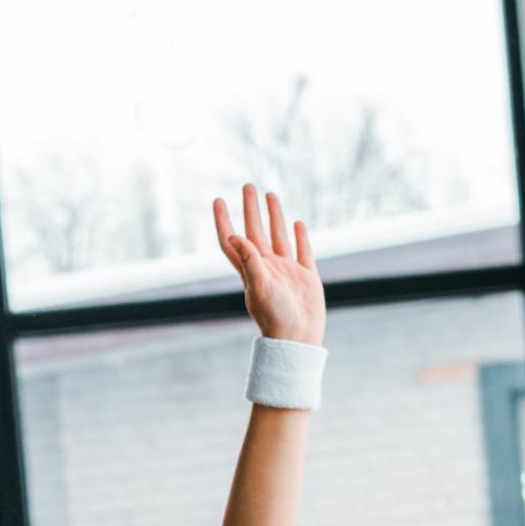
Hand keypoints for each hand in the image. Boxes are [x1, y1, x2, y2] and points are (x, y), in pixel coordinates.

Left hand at [214, 184, 324, 344]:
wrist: (299, 339)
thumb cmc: (275, 317)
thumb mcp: (259, 286)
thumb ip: (248, 260)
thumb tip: (233, 235)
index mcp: (251, 270)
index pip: (232, 240)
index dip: (224, 221)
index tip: (218, 200)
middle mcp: (267, 267)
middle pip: (256, 232)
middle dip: (251, 209)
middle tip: (248, 186)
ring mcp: (287, 271)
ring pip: (278, 237)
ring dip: (274, 216)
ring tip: (271, 195)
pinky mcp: (306, 277)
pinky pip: (302, 251)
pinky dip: (300, 237)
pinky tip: (297, 223)